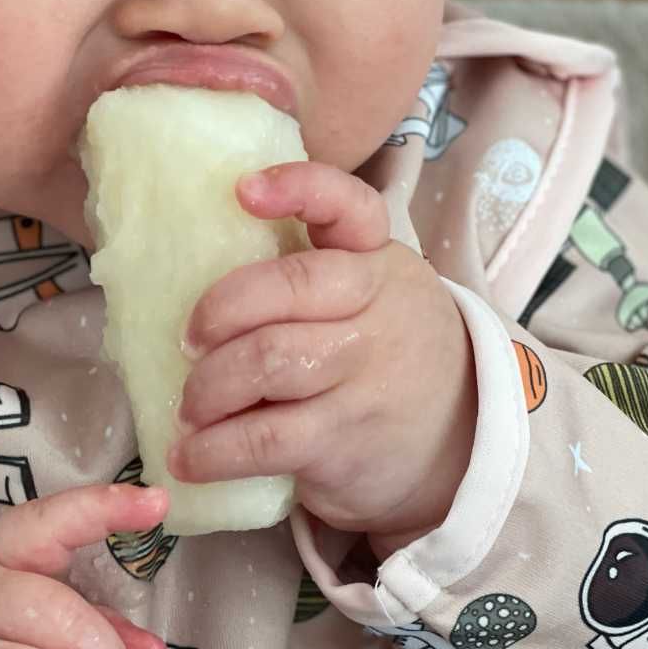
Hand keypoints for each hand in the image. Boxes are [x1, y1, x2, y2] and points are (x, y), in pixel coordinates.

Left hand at [169, 162, 477, 558]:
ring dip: (207, 388)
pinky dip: (213, 451)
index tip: (242, 191)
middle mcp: (376, 312)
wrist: (458, 440)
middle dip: (219, 312)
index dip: (299, 189)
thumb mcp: (372, 301)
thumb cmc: (385, 358)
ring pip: (268, 362)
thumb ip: (310, 281)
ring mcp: (364, 377)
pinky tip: (189, 459)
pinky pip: (265, 438)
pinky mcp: (344, 438)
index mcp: (376, 263)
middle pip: (289, 288)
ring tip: (188, 410)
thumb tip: (198, 283)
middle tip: (189, 343)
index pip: (349, 207)